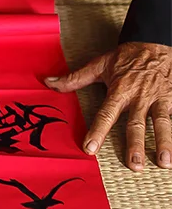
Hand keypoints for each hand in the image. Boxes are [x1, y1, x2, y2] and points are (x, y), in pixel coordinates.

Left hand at [45, 42, 171, 170]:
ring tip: (164, 163)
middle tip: (134, 166)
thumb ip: (74, 78)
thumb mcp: (99, 65)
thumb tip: (48, 82)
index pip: (106, 114)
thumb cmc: (124, 58)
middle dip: (135, 145)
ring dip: (164, 143)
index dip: (97, 131)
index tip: (90, 149)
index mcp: (119, 90)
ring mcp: (160, 98)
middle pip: (136, 123)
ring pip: (163, 123)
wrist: (153, 42)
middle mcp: (139, 97)